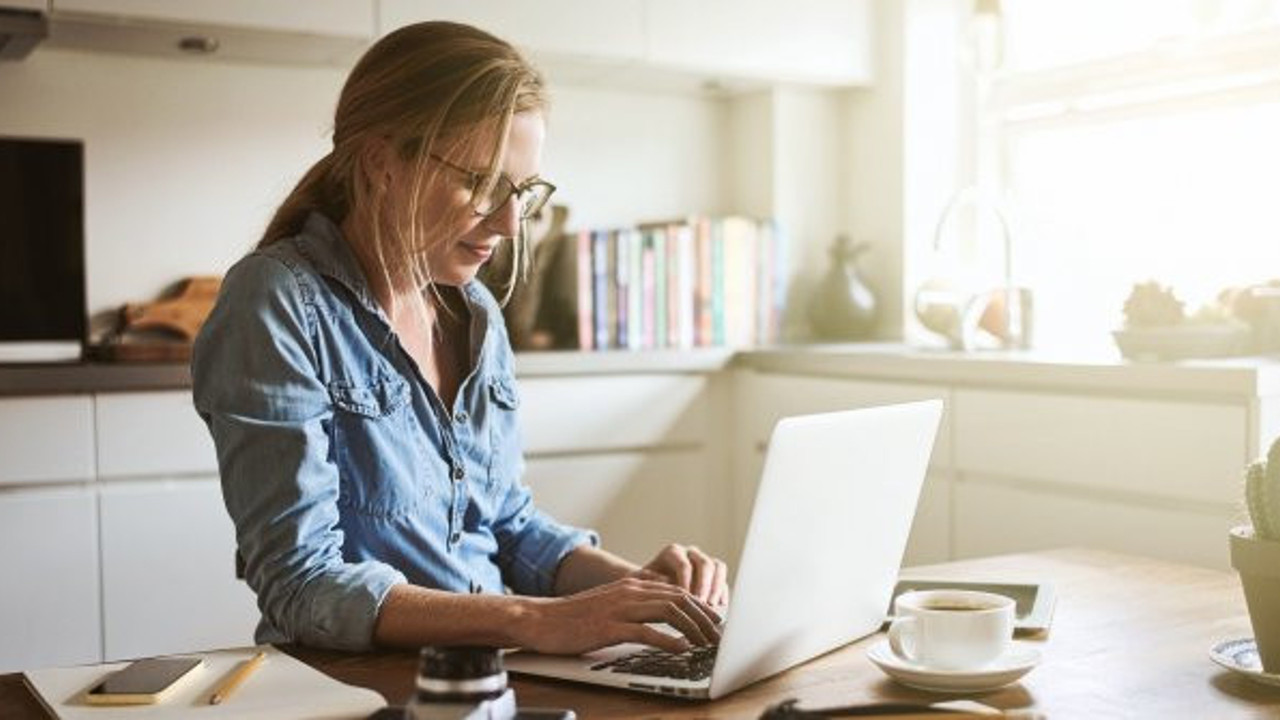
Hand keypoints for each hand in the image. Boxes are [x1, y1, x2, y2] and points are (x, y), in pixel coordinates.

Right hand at [518, 577, 722, 654]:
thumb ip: (636, 605)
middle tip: (719, 635)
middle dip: (704, 617)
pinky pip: (646, 631)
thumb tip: (663, 617)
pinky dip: (668, 640)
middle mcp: (630, 591)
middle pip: (679, 598)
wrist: (540, 619)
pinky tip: (681, 650)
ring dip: (693, 628)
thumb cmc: (574, 617)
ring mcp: (620, 608)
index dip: (700, 606)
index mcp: (632, 585)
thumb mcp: (610, 605)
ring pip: (669, 611)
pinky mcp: (609, 627)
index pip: (676, 590)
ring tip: (707, 643)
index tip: (715, 621)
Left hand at [633, 543, 729, 607]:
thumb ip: (648, 581)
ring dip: (717, 587)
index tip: (686, 600)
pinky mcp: (713, 574)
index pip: (684, 565)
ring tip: (713, 606)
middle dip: (705, 585)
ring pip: (717, 567)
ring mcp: (703, 562)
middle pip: (704, 563)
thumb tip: (662, 582)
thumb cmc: (643, 586)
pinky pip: (723, 578)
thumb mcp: (640, 582)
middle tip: (703, 604)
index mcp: (673, 552)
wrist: (650, 587)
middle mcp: (690, 553)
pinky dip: (723, 591)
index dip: (687, 582)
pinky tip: (721, 606)